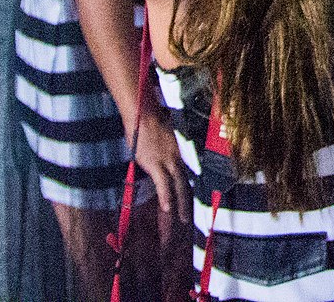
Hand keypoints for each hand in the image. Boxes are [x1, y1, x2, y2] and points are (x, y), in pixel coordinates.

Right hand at [131, 104, 189, 224]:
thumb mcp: (161, 138)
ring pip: (178, 186)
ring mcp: (168, 161)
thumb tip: (161, 156)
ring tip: (181, 218)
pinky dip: (166, 197)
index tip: (189, 203)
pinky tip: (167, 209)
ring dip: (180, 204)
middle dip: (187, 203)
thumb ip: (164, 149)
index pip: (186, 176)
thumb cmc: (148, 123)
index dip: (188, 191)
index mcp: (178, 153)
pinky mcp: (156, 164)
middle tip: (187, 218)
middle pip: (185, 184)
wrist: (143, 114)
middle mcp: (177, 158)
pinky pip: (163, 184)